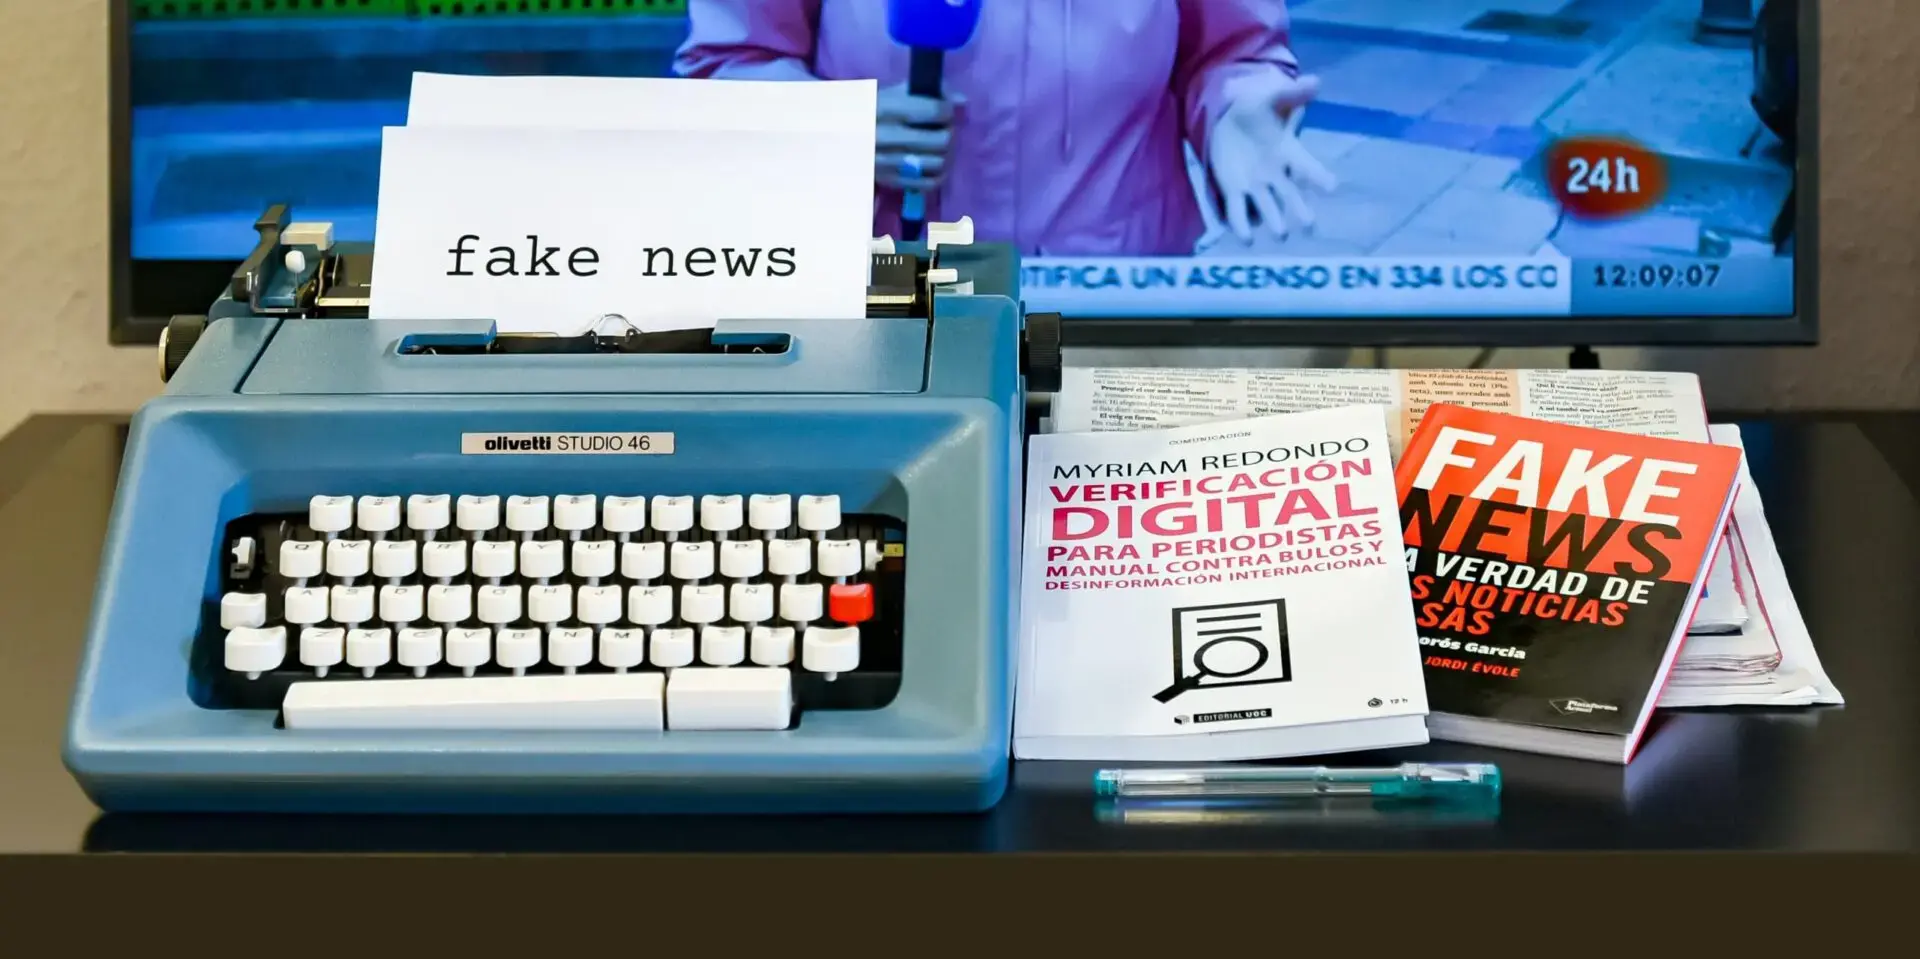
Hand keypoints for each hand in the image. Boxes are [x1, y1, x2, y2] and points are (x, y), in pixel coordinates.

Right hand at [875, 81, 956, 191]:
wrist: (838, 136)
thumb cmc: (871, 110)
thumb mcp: (893, 93)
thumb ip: (928, 91)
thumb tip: (962, 101)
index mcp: (887, 109)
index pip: (936, 111)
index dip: (947, 110)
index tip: (944, 111)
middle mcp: (887, 137)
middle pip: (941, 140)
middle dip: (949, 133)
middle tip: (944, 130)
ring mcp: (888, 162)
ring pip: (938, 163)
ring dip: (947, 154)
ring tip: (941, 147)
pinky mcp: (890, 181)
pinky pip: (929, 183)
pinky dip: (940, 174)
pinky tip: (936, 164)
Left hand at [1207, 72, 1338, 242]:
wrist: (1229, 118)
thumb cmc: (1255, 108)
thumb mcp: (1271, 97)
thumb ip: (1291, 94)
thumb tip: (1315, 81)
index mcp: (1287, 152)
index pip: (1307, 166)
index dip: (1319, 176)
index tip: (1332, 186)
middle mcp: (1275, 173)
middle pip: (1290, 195)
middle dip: (1300, 210)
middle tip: (1310, 226)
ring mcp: (1255, 184)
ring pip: (1267, 207)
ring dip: (1274, 221)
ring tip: (1281, 235)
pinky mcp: (1234, 189)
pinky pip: (1238, 209)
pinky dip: (1241, 223)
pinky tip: (1246, 237)